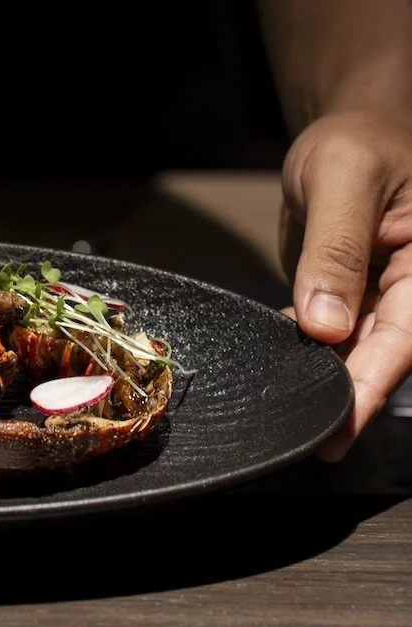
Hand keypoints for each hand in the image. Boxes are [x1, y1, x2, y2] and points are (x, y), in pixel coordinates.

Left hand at [279, 109, 411, 461]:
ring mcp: (384, 294)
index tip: (338, 427)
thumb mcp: (342, 180)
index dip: (370, 386)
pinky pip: (337, 335)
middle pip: (384, 354)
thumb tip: (325, 327)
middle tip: (313, 441)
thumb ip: (334, 252)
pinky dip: (310, 351)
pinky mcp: (355, 295)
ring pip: (359, 351)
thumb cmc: (356, 141)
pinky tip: (282, 362)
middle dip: (348, 397)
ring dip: (326, 378)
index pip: (403, 337)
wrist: (350, 129)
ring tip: (290, 411)